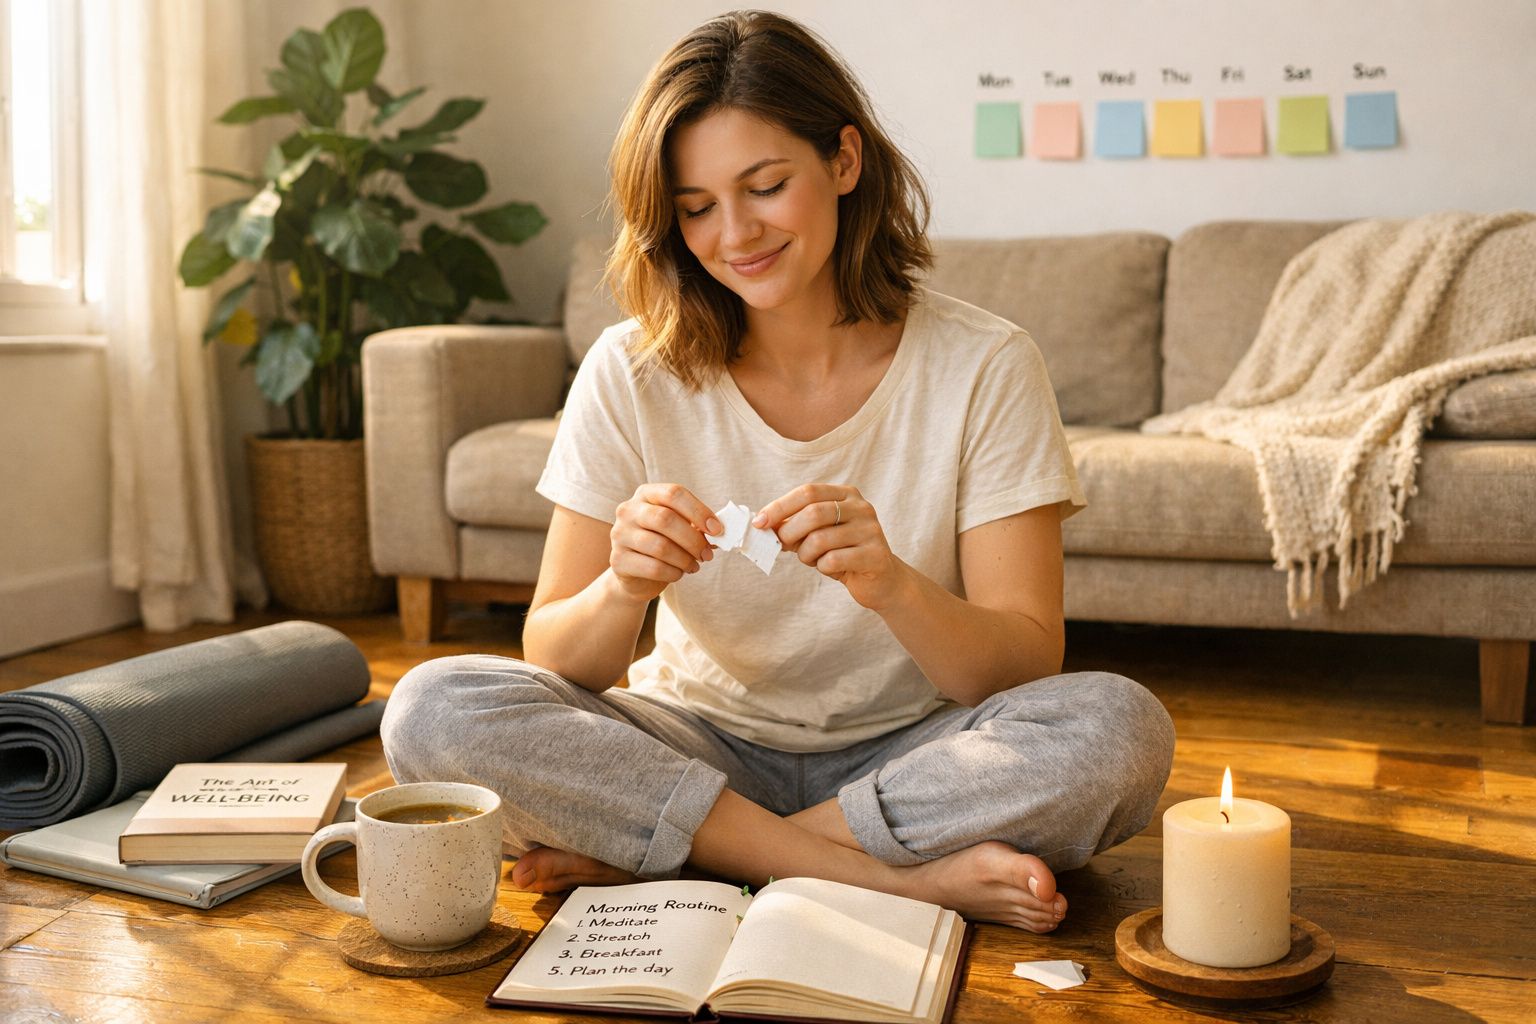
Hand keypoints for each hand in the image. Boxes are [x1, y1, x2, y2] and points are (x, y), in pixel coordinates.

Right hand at [610, 484, 718, 603]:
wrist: (635, 575)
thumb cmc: (662, 545)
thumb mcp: (679, 529)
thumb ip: (697, 525)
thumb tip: (719, 531)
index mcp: (646, 494)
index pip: (674, 493)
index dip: (699, 511)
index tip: (717, 530)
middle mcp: (628, 510)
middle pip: (665, 519)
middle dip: (693, 539)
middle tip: (707, 554)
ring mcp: (619, 534)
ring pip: (660, 546)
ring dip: (685, 559)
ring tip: (693, 565)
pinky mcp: (618, 560)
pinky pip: (653, 568)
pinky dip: (673, 573)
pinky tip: (678, 573)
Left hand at [754, 484, 910, 610]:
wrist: (881, 580)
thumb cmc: (843, 553)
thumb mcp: (818, 534)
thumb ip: (795, 526)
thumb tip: (763, 525)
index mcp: (846, 495)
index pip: (808, 492)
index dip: (780, 507)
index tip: (759, 522)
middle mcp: (861, 508)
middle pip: (813, 513)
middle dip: (789, 532)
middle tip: (780, 545)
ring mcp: (870, 530)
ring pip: (820, 539)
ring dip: (805, 554)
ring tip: (811, 559)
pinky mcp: (875, 555)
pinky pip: (833, 560)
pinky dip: (822, 567)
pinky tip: (830, 568)